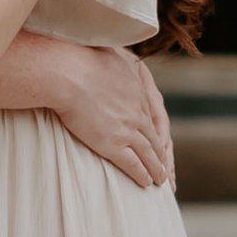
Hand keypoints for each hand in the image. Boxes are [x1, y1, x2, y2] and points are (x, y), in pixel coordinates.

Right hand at [46, 42, 175, 190]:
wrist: (69, 73)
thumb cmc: (80, 59)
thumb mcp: (108, 53)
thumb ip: (115, 62)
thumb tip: (114, 58)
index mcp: (136, 92)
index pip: (152, 117)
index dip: (156, 132)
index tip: (159, 141)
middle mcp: (137, 112)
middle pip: (156, 138)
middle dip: (163, 155)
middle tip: (167, 168)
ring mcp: (127, 129)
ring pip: (149, 154)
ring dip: (157, 168)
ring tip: (161, 180)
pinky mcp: (113, 144)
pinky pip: (133, 164)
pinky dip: (142, 175)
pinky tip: (146, 183)